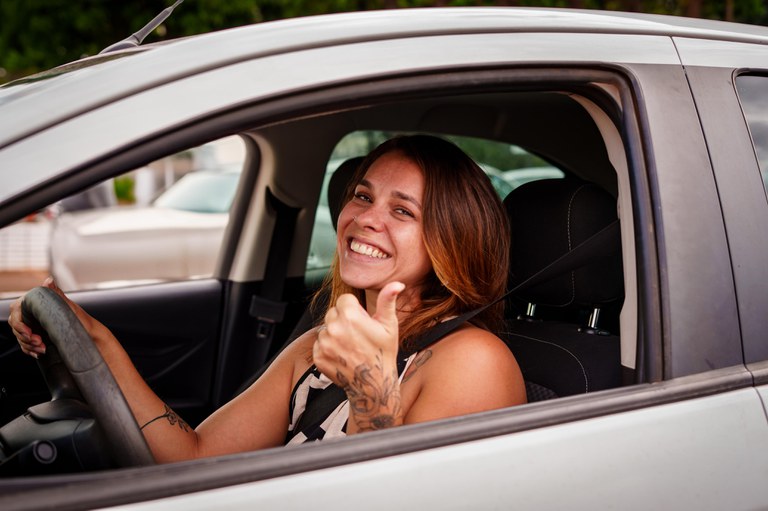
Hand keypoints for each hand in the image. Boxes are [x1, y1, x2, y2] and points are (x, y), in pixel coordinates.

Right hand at [9, 277, 94, 358]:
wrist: (89, 335)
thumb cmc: (80, 320)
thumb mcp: (68, 307)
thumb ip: (56, 294)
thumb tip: (49, 280)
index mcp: (36, 303)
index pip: (16, 313)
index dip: (19, 324)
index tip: (29, 333)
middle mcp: (32, 314)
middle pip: (16, 326)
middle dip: (24, 337)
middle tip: (39, 342)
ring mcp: (33, 326)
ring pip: (20, 337)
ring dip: (28, 345)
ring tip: (42, 348)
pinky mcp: (37, 337)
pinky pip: (25, 345)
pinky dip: (30, 350)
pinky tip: (39, 352)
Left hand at [313, 282, 404, 431]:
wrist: (374, 385)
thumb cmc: (384, 353)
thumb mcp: (389, 325)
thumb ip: (388, 301)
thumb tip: (397, 283)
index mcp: (350, 316)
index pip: (344, 300)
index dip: (355, 308)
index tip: (362, 321)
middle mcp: (334, 328)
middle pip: (333, 312)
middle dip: (344, 320)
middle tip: (357, 334)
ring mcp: (325, 344)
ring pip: (326, 328)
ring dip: (335, 334)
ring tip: (350, 346)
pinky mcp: (318, 356)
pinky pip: (319, 344)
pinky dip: (328, 348)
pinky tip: (342, 355)